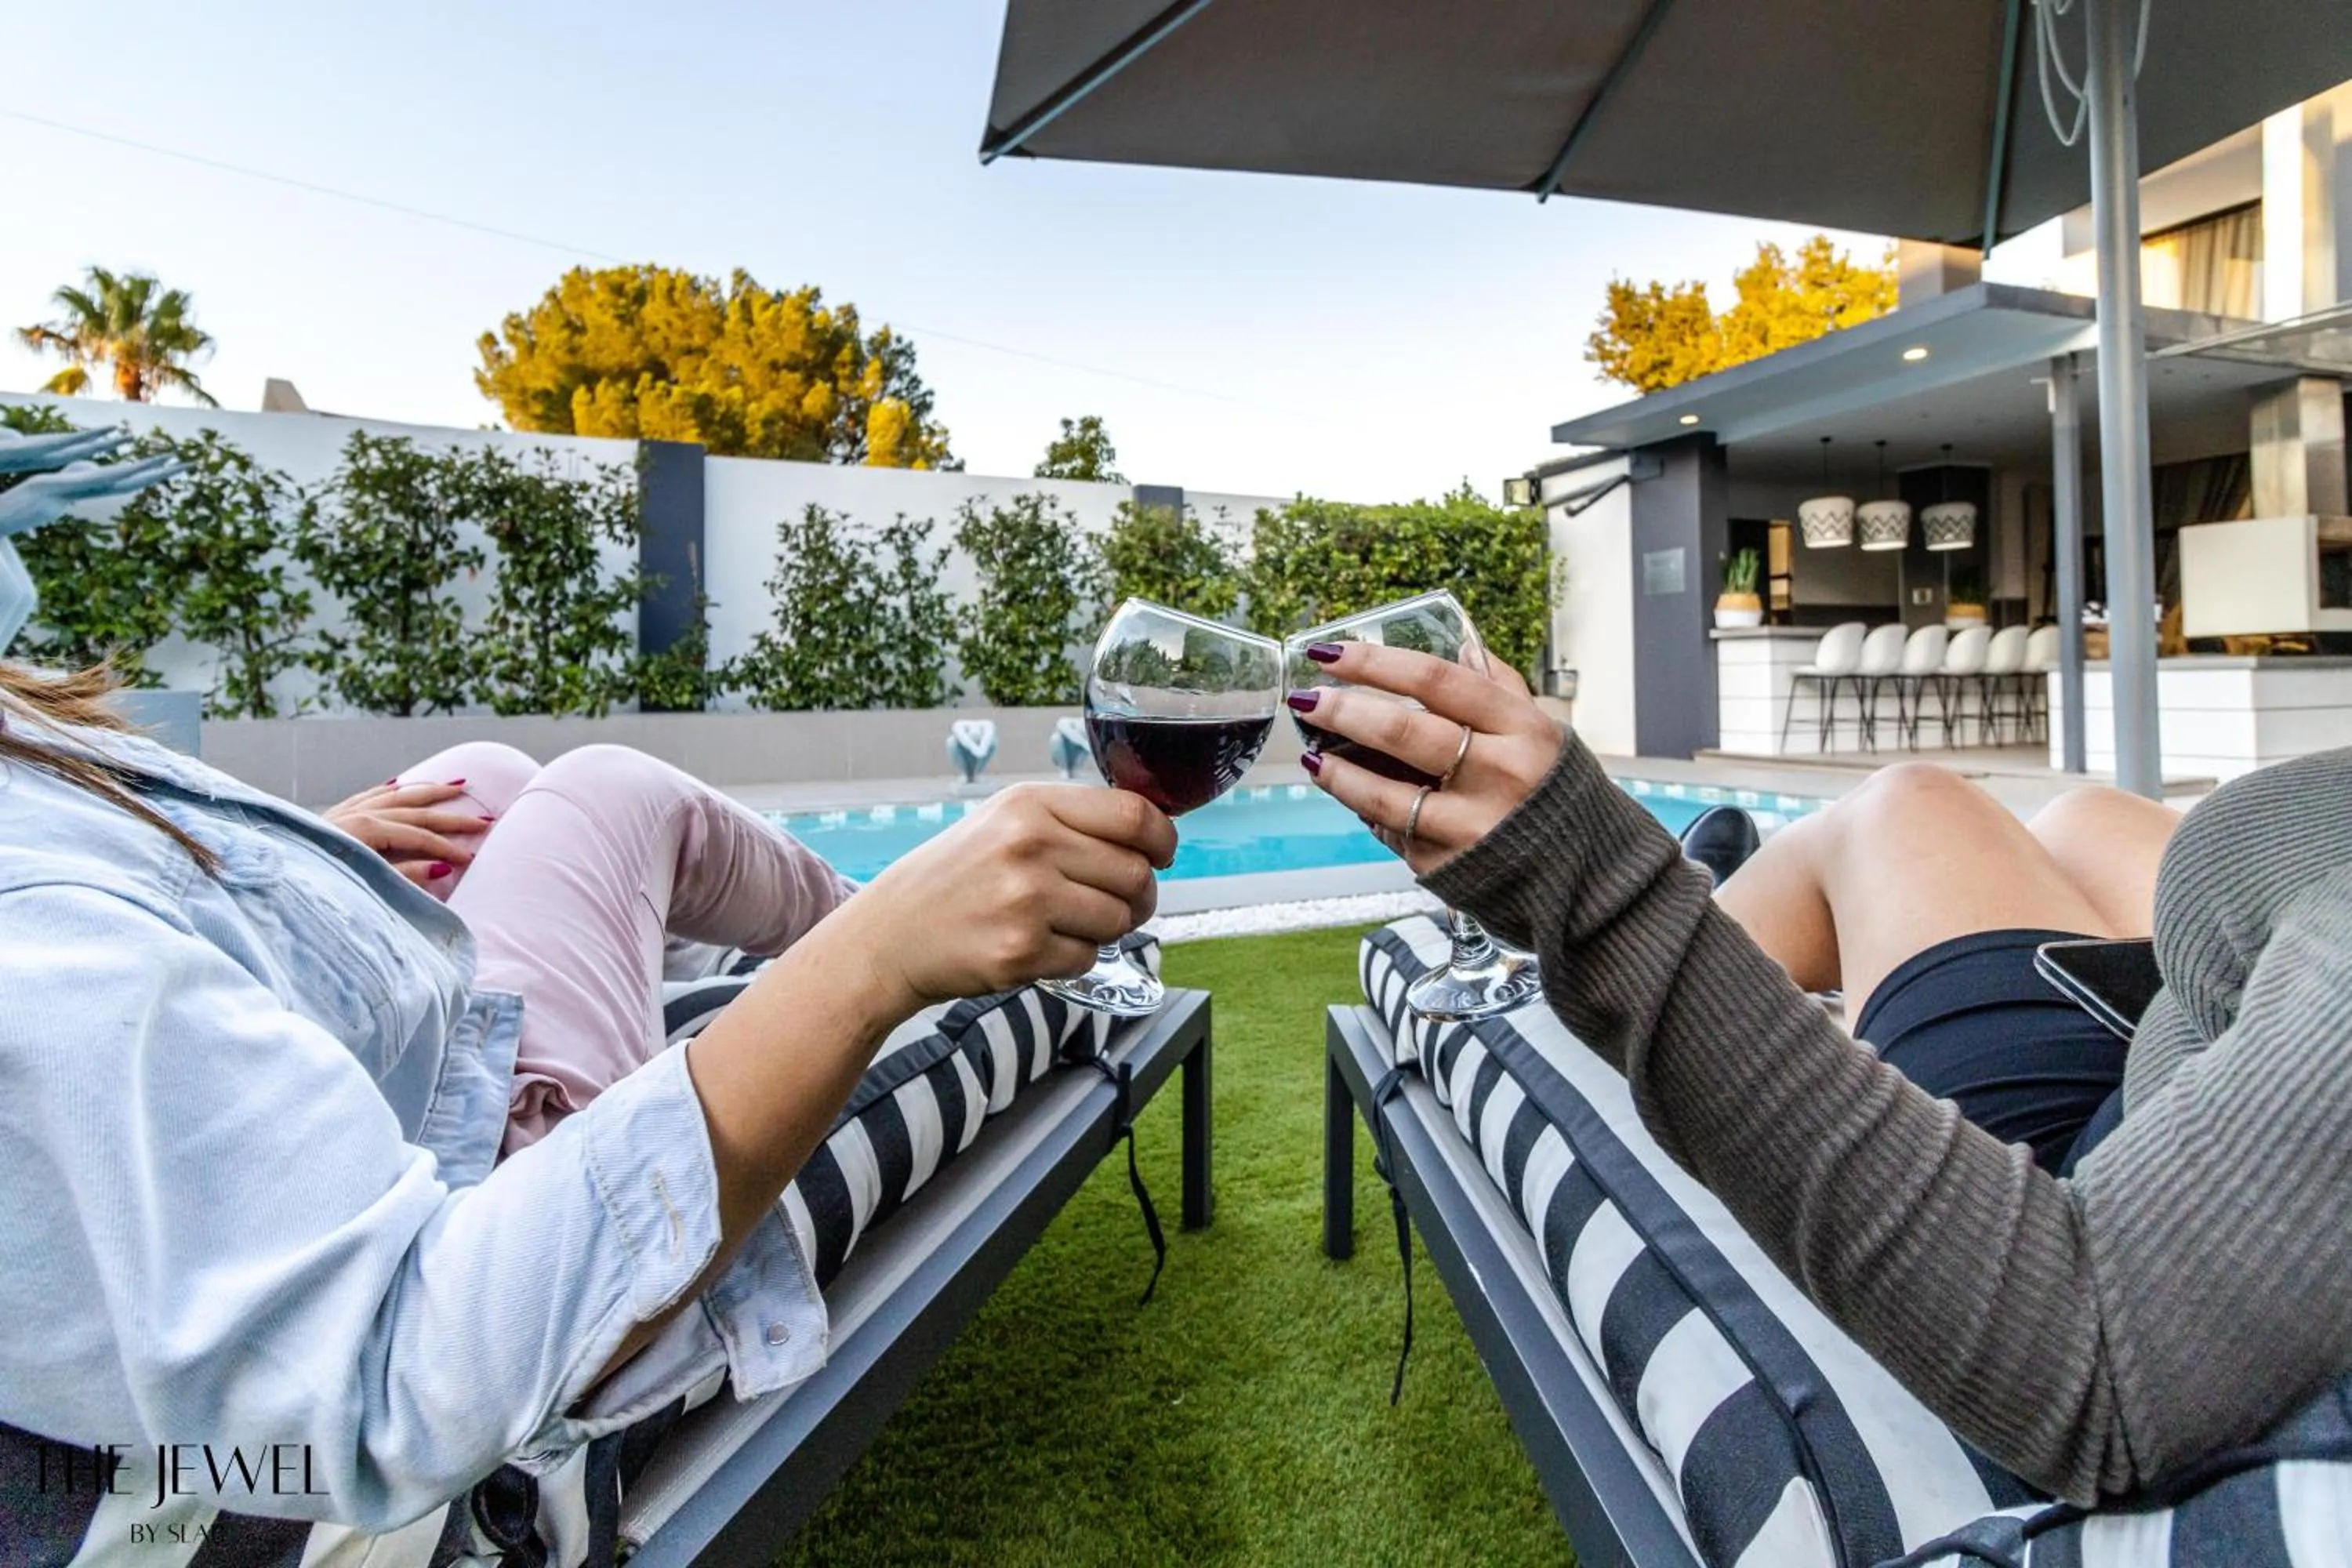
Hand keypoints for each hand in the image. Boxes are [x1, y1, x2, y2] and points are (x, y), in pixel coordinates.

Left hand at [323, 780, 494, 886]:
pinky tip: (399, 785)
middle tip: (484, 820)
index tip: (472, 858)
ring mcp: (344, 811)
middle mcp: (357, 813)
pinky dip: (388, 790)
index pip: (420, 836)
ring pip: (396, 795)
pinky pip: (368, 795)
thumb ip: (405, 875)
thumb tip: (443, 866)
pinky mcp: (332, 815)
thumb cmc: (317, 886)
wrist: (270, 878)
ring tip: (458, 786)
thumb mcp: (366, 886)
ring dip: (428, 791)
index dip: (448, 847)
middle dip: (451, 817)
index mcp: (366, 831)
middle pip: (415, 811)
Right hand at [818, 782, 1176, 1009]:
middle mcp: (1030, 845)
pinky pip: (1088, 958)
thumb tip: (1152, 832)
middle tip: (1115, 902)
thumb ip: (1072, 820)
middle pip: (1136, 873)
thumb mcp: (1006, 822)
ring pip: (1119, 920)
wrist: (892, 934)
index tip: (1162, 855)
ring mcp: (1025, 900)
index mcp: (1031, 804)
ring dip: (1105, 929)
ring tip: (1067, 923)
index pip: (1135, 816)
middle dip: (1137, 895)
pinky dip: (1074, 958)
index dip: (1163, 840)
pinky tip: (1039, 946)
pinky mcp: (1021, 951)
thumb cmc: (958, 877)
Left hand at [1292, 642, 1563, 875]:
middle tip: (1307, 699)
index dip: (1375, 662)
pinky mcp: (1450, 866)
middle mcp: (1498, 774)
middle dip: (1342, 710)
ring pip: (1382, 794)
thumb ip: (1500, 688)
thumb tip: (1462, 641)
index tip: (1331, 652)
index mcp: (1521, 729)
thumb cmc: (1559, 796)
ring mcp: (1471, 825)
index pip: (1436, 680)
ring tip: (1311, 756)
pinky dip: (1367, 812)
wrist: (1589, 881)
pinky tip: (1351, 796)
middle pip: (1402, 730)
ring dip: (1336, 771)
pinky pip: (1394, 832)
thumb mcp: (1545, 734)